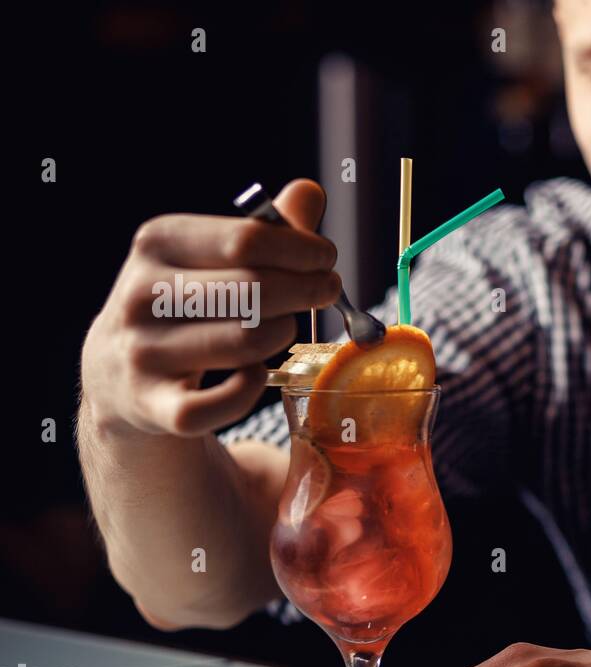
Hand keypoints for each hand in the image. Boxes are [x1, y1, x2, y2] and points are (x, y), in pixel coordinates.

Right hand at [80, 179, 339, 437]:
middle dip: (305, 291)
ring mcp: (145, 353)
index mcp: (157, 244)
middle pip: (255, 290)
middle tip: (326, 291)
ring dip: (284, 334)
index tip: (327, 258)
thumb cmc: (185, 303)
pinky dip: (254, 387)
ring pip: (249, 343)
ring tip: (286, 328)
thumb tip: (310, 192)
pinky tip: (254, 373)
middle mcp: (142, 295)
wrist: (119, 374)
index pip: (247, 240)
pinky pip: (229, 400)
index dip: (302, 250)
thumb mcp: (208, 256)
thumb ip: (261, 229)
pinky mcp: (157, 406)